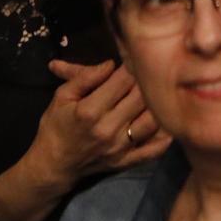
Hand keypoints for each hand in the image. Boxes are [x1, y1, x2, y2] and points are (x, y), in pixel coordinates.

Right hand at [32, 59, 166, 185]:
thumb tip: (111, 63)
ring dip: (156, 104)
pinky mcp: (126, 162)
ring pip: (152, 121)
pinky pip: (152, 150)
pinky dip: (164, 138)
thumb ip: (85, 77)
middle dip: (145, 80)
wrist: (53, 163)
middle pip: (140, 97)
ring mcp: (119, 148)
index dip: (131, 64)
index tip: (134, 57)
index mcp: (90, 110)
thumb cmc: (56, 125)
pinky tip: (167, 123)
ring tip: (155, 93)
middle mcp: (108, 129)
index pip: (122, 80)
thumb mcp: (62, 96)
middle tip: (147, 72)